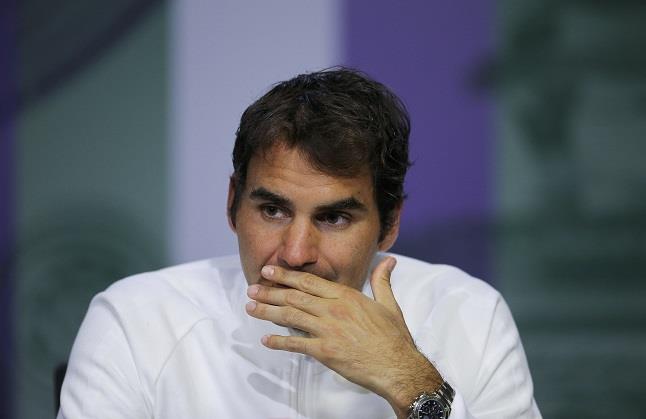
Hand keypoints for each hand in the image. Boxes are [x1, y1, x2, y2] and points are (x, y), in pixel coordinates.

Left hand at [245, 256, 442, 416]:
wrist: (397, 366)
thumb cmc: (393, 337)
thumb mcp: (389, 304)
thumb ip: (381, 281)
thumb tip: (388, 260)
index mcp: (346, 296)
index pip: (309, 281)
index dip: (286, 275)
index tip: (269, 271)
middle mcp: (333, 309)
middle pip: (294, 296)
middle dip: (270, 291)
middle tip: (252, 289)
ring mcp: (327, 330)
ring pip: (291, 316)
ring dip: (268, 312)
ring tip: (251, 308)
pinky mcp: (325, 352)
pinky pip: (296, 344)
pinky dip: (279, 342)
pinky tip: (266, 339)